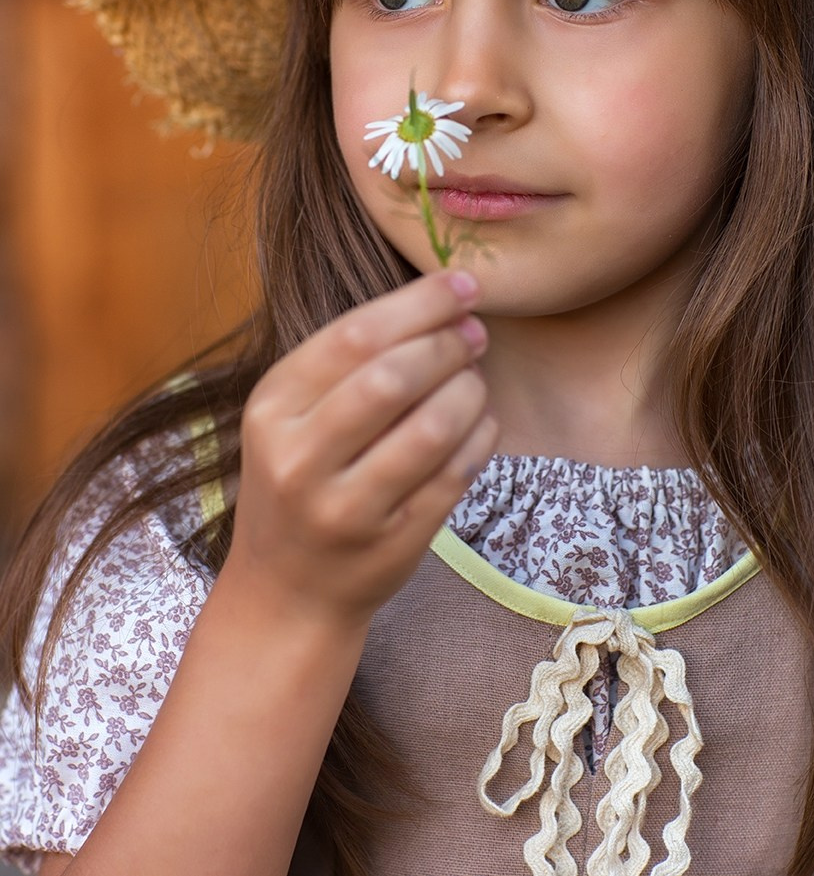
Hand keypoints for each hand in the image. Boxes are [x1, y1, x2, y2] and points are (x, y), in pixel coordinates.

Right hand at [224, 270, 496, 631]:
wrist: (287, 591)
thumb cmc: (302, 478)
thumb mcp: (294, 415)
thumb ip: (351, 360)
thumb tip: (448, 300)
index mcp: (271, 408)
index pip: (355, 335)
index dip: (421, 303)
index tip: (464, 285)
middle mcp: (299, 458)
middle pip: (393, 377)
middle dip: (448, 344)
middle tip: (475, 334)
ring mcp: (344, 508)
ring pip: (431, 429)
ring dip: (469, 391)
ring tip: (474, 380)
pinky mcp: (391, 544)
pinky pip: (455, 475)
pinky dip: (481, 437)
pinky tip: (480, 422)